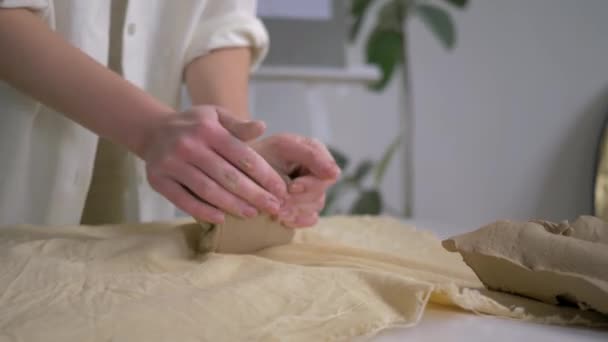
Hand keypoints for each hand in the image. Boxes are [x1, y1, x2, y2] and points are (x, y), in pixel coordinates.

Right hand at [140, 106, 287, 223]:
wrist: (153, 131)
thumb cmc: (194, 125)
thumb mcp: (216, 116)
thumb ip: (239, 125)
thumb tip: (262, 127)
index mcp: (208, 129)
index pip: (242, 155)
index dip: (264, 175)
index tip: (281, 190)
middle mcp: (189, 145)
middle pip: (228, 176)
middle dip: (254, 195)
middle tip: (273, 208)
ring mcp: (172, 164)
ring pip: (208, 190)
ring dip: (233, 205)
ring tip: (252, 214)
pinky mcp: (158, 180)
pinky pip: (183, 201)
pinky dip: (203, 211)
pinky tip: (221, 218)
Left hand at [251, 134, 339, 227]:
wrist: (239, 170)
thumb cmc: (259, 154)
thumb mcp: (281, 147)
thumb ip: (310, 155)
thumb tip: (337, 175)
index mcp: (314, 150)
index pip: (327, 172)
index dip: (310, 183)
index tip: (292, 187)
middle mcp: (317, 170)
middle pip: (321, 191)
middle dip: (299, 199)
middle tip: (279, 204)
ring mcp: (313, 189)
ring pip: (316, 205)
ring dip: (295, 210)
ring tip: (276, 211)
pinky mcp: (306, 206)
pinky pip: (311, 218)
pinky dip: (296, 220)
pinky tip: (282, 218)